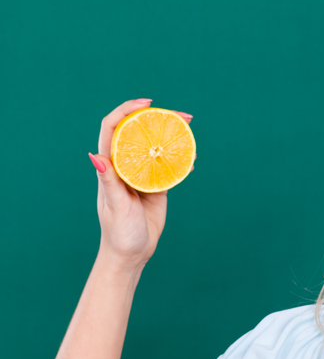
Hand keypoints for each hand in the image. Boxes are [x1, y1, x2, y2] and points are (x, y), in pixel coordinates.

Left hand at [89, 99, 193, 270]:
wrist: (132, 253)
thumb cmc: (118, 232)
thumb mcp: (116, 206)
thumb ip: (109, 181)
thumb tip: (96, 156)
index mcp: (110, 167)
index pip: (113, 129)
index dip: (126, 111)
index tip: (147, 104)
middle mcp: (125, 167)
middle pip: (138, 133)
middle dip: (157, 119)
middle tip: (181, 115)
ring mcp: (141, 176)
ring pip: (155, 148)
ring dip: (172, 137)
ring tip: (190, 130)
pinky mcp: (156, 187)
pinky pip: (168, 168)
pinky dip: (181, 160)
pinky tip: (191, 158)